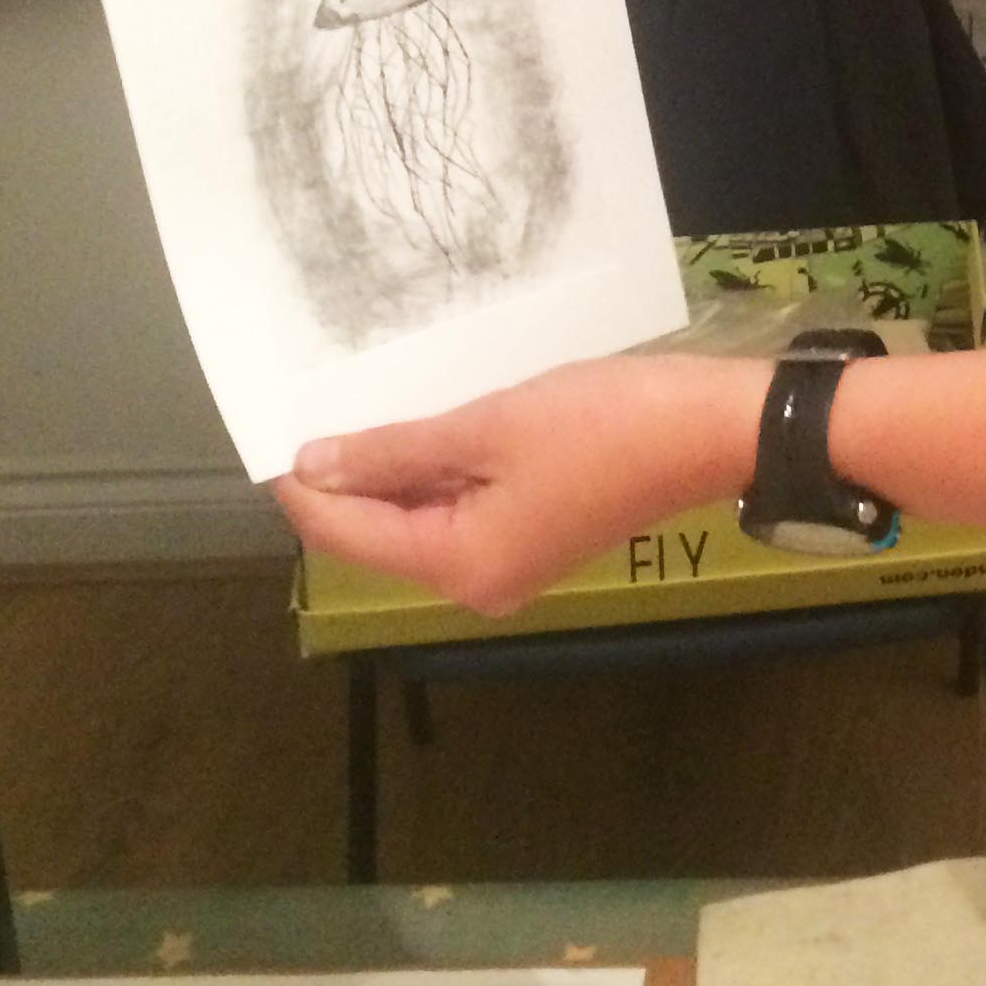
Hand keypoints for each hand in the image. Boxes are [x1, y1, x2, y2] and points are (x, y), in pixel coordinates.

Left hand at [275, 356, 762, 618]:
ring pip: (421, 522)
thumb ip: (396, 449)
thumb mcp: (490, 425)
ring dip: (396, 470)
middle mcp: (476, 582)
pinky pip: (461, 513)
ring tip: (371, 404)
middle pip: (383, 535)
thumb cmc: (603, 425)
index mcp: (460, 565)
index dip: (305, 486)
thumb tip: (312, 467)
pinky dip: (439, 474)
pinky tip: (431, 425)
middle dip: (349, 477)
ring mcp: (508, 565)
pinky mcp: (535, 539)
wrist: (712, 431)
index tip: (273, 428)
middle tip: (320, 403)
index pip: (349, 534)